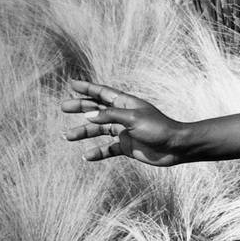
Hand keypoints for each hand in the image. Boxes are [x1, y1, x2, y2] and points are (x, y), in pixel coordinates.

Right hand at [62, 80, 186, 165]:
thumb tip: (88, 115)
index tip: (71, 84)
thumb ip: (110, 116)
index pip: (103, 93)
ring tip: (67, 136)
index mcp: (126, 103)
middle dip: (81, 108)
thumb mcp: (133, 118)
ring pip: (99, 130)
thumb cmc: (158, 128)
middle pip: (97, 110)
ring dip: (84, 132)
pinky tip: (87, 156)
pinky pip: (109, 149)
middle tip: (63, 108)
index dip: (88, 88)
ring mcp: (125, 131)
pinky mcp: (128, 147)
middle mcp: (123, 116)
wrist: (176, 147)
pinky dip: (98, 152)